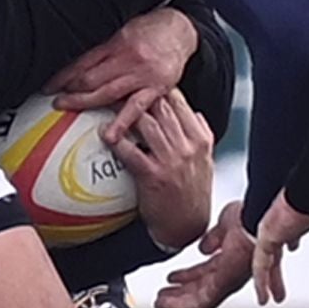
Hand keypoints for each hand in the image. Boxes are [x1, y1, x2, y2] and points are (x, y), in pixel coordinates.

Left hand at [49, 8, 200, 135]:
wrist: (183, 31)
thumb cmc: (153, 31)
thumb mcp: (124, 32)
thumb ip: (106, 52)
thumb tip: (81, 69)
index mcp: (117, 44)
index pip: (84, 62)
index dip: (64, 76)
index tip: (51, 86)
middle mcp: (127, 59)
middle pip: (91, 77)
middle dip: (71, 90)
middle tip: (56, 101)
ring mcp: (141, 75)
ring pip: (107, 92)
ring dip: (84, 102)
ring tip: (68, 109)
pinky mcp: (156, 89)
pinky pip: (136, 108)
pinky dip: (122, 122)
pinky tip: (111, 135)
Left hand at [109, 90, 214, 254]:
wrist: (187, 227)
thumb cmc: (194, 194)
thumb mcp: (205, 161)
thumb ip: (200, 135)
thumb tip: (194, 113)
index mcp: (200, 138)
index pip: (178, 100)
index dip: (155, 87)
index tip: (138, 80)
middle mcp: (188, 145)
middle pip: (159, 106)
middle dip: (135, 92)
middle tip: (114, 84)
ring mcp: (172, 160)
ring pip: (145, 122)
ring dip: (122, 110)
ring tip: (104, 101)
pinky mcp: (154, 176)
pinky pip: (131, 152)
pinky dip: (116, 141)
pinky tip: (103, 134)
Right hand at [154, 200, 254, 307]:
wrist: (256, 217)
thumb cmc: (249, 217)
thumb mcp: (226, 225)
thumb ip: (214, 239)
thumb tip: (205, 247)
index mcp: (231, 258)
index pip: (207, 274)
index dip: (188, 277)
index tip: (173, 279)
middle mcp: (231, 272)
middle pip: (202, 289)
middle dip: (182, 294)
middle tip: (163, 298)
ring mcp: (229, 279)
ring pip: (201, 299)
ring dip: (178, 302)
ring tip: (160, 303)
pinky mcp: (225, 283)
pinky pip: (202, 301)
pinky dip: (182, 304)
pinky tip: (167, 303)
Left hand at [251, 188, 308, 305]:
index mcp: (298, 214)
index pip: (290, 228)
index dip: (291, 239)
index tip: (293, 249)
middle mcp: (280, 222)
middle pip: (275, 250)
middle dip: (276, 271)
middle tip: (279, 287)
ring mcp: (271, 229)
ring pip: (264, 261)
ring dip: (266, 282)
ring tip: (266, 302)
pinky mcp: (266, 235)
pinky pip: (259, 264)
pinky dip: (260, 282)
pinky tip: (262, 301)